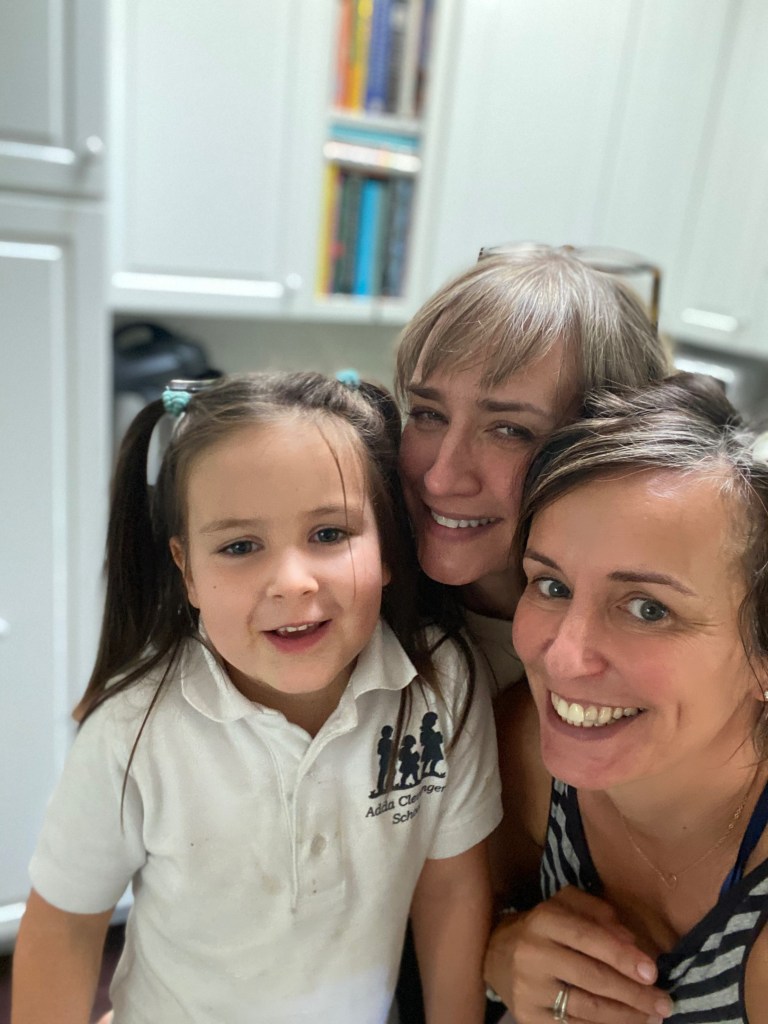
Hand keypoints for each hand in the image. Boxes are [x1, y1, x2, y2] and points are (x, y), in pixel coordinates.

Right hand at [484, 887, 674, 1022]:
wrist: (494, 953)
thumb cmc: (542, 927)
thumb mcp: (565, 905)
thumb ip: (598, 913)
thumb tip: (631, 941)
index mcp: (544, 920)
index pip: (588, 938)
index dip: (622, 956)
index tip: (653, 972)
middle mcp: (532, 954)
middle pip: (592, 979)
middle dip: (634, 994)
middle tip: (664, 1003)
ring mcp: (528, 990)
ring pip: (586, 1009)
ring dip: (626, 1017)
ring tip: (652, 1017)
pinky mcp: (527, 1017)